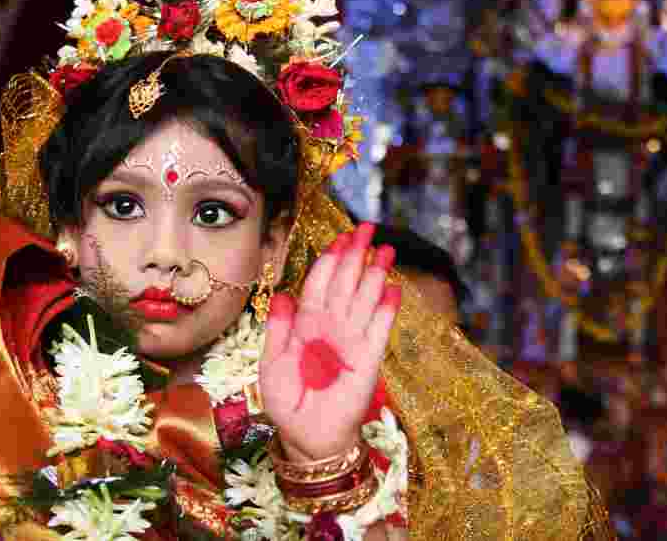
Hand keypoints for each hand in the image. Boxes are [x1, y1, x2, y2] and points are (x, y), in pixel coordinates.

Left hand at [258, 222, 400, 459]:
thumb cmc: (287, 402)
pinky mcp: (369, 359)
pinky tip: (394, 290)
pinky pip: (379, 330)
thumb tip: (281, 293)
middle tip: (366, 228)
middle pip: (345, 284)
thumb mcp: (272, 363)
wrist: (307, 438)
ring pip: (364, 300)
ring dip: (375, 274)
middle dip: (355, 255)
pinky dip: (386, 311)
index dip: (329, 260)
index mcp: (306, 324)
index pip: (320, 284)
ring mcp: (352, 341)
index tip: (339, 237)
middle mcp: (331, 327)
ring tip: (386, 250)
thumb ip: (278, 328)